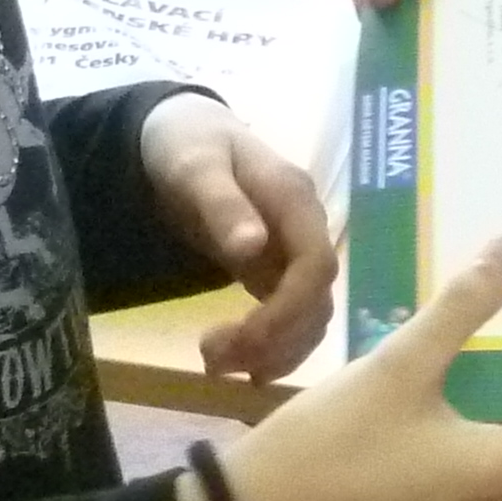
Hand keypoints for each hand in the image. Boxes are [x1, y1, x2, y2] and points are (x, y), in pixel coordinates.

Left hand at [137, 93, 337, 382]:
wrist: (185, 133)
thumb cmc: (188, 144)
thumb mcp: (195, 168)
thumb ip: (222, 206)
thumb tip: (253, 248)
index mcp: (294, 200)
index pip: (316, 265)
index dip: (289, 310)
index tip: (246, 340)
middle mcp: (306, 229)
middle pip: (316, 299)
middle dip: (274, 339)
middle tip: (213, 361)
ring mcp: (294, 251)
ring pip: (310, 316)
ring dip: (273, 350)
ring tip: (216, 366)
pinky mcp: (278, 270)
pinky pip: (292, 317)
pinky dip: (274, 347)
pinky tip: (244, 367)